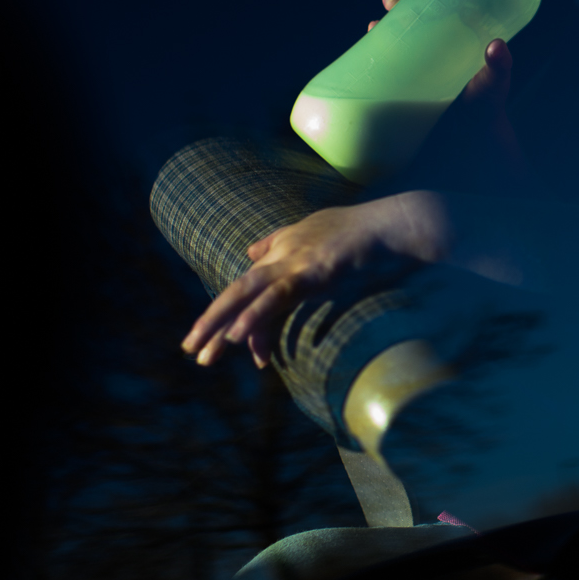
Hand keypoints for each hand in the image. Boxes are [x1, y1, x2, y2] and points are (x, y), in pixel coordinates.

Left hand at [180, 195, 448, 367]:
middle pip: (236, 292)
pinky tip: (239, 336)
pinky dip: (256, 316)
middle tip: (191, 351)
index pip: (248, 289)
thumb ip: (277, 241)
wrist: (387, 225)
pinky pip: (277, 298)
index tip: (230, 344)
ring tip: (206, 353)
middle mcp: (280, 257)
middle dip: (211, 322)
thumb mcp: (309, 231)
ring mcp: (294, 264)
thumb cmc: (358, 230)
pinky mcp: (311, 273)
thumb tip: (249, 253)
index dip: (234, 316)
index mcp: (279, 251)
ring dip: (223, 325)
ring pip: (246, 295)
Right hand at [367, 0, 513, 110]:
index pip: (442, 4)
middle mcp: (437, 44)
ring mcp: (419, 61)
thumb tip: (497, 46)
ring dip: (387, 16)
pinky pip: (386, 56)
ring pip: (398, 30)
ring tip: (381, 13)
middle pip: (415, 12)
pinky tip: (372, 32)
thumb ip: (499, 67)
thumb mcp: (495, 84)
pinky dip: (376, 42)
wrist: (469, 141)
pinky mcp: (404, 79)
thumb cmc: (486, 106)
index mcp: (459, 37)